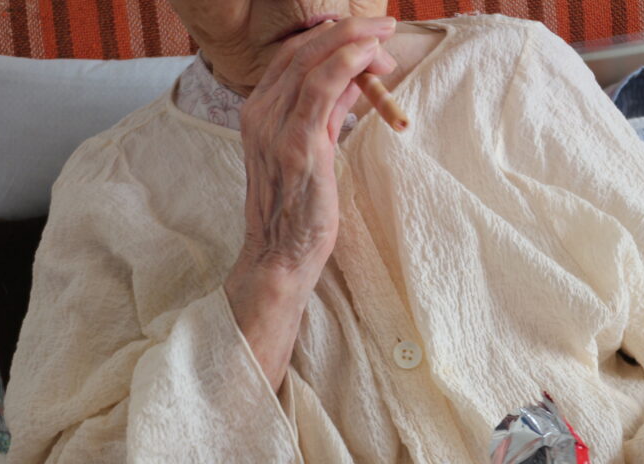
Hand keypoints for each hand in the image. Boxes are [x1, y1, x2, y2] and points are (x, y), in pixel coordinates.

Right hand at [235, 16, 396, 279]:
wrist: (279, 256)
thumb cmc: (297, 210)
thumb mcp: (312, 150)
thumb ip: (328, 112)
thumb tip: (355, 80)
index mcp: (258, 113)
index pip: (292, 55)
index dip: (330, 36)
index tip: (365, 34)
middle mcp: (260, 114)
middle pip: (301, 49)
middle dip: (347, 30)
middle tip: (384, 26)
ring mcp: (274, 128)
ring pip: (310, 60)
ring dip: (352, 39)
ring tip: (385, 35)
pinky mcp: (296, 146)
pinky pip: (319, 88)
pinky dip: (346, 63)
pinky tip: (370, 57)